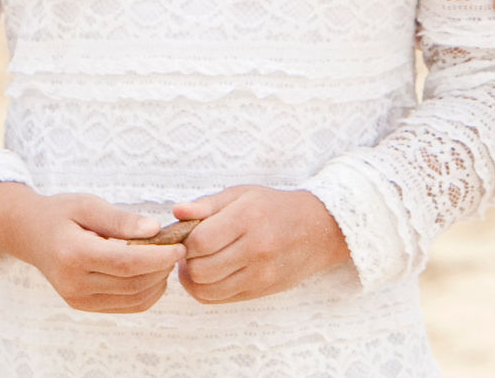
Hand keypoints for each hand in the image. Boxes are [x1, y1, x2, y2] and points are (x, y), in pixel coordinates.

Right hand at [0, 185, 182, 313]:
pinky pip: (126, 306)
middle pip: (133, 284)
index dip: (158, 257)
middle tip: (176, 248)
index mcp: (73, 254)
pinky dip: (147, 293)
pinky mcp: (83, 306)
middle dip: (162, 268)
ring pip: (134, 299)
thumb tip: (155, 229)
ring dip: (157, 282)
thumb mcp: (88, 205)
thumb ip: (121, 220)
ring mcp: (78, 299)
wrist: (30, 234)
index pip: (126, 263)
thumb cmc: (61, 213)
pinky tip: (151, 273)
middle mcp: (74, 283)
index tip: (180, 246)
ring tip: (163, 258)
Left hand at [173, 185, 349, 303]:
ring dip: (194, 278)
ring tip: (200, 261)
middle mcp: (256, 249)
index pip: (199, 242)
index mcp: (247, 218)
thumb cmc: (273, 207)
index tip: (187, 234)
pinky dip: (206, 289)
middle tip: (192, 250)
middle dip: (188, 260)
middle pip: (200, 269)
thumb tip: (177, 211)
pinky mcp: (261, 291)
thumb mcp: (241, 195)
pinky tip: (211, 274)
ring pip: (206, 289)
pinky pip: (218, 299)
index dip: (185, 240)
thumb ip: (206, 204)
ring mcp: (260, 275)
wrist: (317, 230)